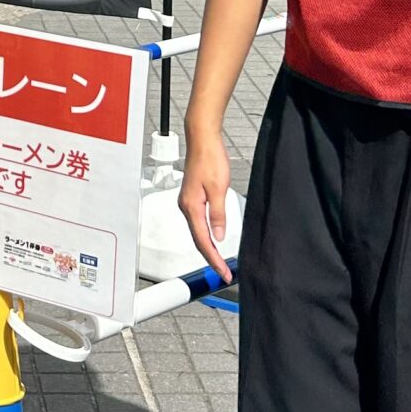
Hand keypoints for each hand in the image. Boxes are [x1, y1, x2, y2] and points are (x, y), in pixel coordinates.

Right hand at [179, 121, 232, 280]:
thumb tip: (219, 236)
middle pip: (198, 239)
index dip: (214, 259)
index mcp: (192, 207)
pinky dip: (206, 234)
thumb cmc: (210, 158)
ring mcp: (188, 202)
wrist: (202, 139)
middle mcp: (186, 206)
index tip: (223, 272)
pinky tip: (213, 237)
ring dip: (208, 247)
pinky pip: (198, 221)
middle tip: (224, 272)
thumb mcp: (219, 188)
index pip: (203, 241)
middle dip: (211, 257)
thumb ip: (219, 214)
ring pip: (198, 231)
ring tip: (220, 261)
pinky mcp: (192, 197)